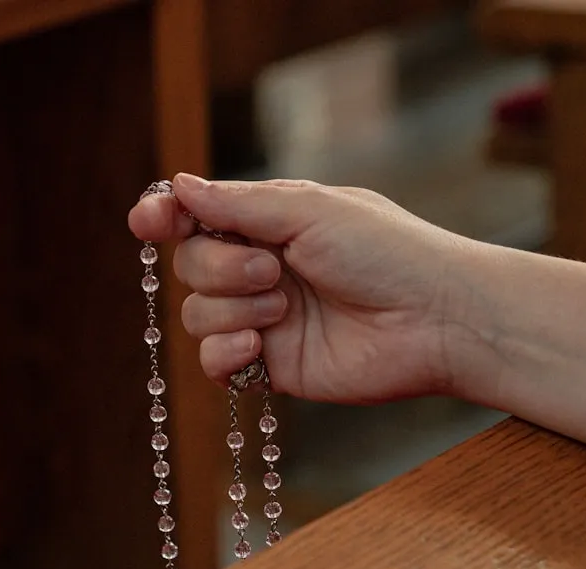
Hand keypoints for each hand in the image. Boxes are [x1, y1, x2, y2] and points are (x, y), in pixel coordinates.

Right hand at [128, 174, 477, 404]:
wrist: (436, 320)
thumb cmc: (387, 252)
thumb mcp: (310, 210)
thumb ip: (238, 203)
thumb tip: (178, 185)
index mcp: (268, 223)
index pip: (195, 216)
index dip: (164, 217)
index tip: (148, 222)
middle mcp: (260, 268)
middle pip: (188, 266)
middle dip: (218, 267)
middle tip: (271, 270)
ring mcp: (263, 318)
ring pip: (197, 315)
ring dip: (231, 310)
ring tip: (283, 310)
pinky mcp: (270, 366)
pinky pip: (214, 363)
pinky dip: (226, 354)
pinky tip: (260, 347)